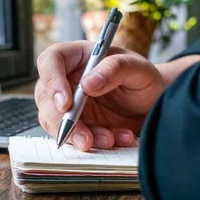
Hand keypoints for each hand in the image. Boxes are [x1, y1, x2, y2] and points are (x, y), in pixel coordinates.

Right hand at [35, 40, 164, 150]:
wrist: (153, 103)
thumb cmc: (143, 78)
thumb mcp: (138, 68)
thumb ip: (115, 69)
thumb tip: (88, 83)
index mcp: (77, 56)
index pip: (50, 61)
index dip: (52, 81)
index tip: (66, 103)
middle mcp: (66, 79)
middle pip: (46, 98)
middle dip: (64, 121)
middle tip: (85, 137)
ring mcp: (69, 104)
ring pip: (55, 123)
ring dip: (79, 136)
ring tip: (110, 140)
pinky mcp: (77, 124)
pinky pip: (74, 137)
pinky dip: (94, 142)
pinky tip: (117, 139)